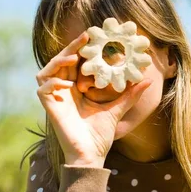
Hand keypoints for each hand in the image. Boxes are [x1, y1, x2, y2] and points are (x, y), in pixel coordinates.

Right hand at [35, 31, 151, 166]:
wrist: (91, 154)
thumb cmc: (101, 134)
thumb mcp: (118, 108)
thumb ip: (130, 94)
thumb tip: (147, 81)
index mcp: (77, 87)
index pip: (76, 62)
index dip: (81, 49)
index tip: (95, 37)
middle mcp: (64, 90)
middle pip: (61, 61)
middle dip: (71, 48)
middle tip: (86, 37)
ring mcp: (55, 98)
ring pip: (47, 71)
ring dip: (58, 61)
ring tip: (73, 58)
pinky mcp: (48, 107)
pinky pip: (42, 88)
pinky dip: (51, 82)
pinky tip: (65, 84)